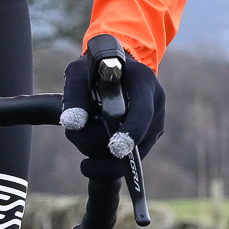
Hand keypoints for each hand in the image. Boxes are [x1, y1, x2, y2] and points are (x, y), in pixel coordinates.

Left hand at [60, 43, 164, 177]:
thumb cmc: (93, 69)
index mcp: (143, 81)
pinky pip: (127, 158)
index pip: (142, 112)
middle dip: (100, 146)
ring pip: (130, 156)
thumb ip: (74, 96)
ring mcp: (155, 123)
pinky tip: (88, 138)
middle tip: (73, 135)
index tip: (115, 149)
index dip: (130, 133)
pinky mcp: (149, 138)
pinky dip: (104, 155)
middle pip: (135, 141)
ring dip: (98, 152)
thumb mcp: (78, 73)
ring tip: (78, 132)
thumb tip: (73, 125)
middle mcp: (156, 103)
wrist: (112, 69)